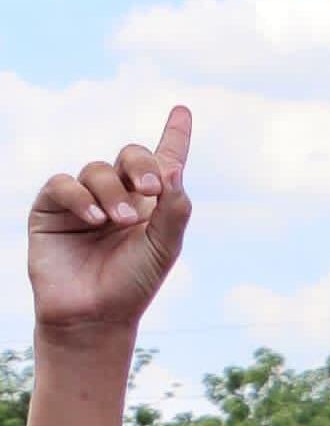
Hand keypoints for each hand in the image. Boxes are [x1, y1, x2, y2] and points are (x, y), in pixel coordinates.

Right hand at [29, 106, 193, 334]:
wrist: (94, 315)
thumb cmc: (133, 283)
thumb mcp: (165, 247)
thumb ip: (175, 208)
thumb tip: (173, 168)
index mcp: (152, 203)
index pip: (165, 161)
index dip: (174, 135)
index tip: (182, 110)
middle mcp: (119, 195)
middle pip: (131, 155)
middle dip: (142, 164)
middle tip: (151, 189)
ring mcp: (84, 200)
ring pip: (98, 169)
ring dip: (111, 191)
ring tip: (118, 221)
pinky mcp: (51, 208)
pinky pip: (63, 184)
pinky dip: (80, 196)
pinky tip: (94, 219)